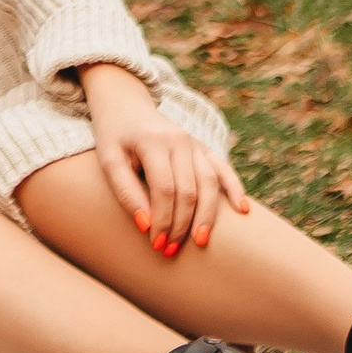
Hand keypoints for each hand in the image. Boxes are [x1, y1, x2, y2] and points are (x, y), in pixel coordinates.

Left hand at [81, 59, 248, 253]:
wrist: (126, 102)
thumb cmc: (114, 136)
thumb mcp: (108, 159)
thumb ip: (125, 191)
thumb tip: (146, 226)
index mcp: (153, 141)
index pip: (164, 189)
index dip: (162, 219)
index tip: (156, 243)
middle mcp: (179, 140)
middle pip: (189, 190)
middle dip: (181, 224)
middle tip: (170, 250)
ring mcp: (194, 142)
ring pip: (209, 183)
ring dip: (206, 216)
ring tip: (200, 242)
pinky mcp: (202, 146)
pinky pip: (223, 168)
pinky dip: (235, 189)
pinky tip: (243, 210)